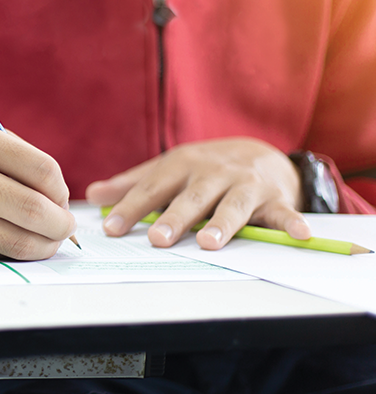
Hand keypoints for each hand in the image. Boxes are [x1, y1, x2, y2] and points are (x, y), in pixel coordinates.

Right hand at [0, 120, 75, 259]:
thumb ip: (12, 159)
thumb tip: (58, 201)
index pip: (44, 171)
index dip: (61, 192)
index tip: (59, 199)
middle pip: (35, 211)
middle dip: (60, 227)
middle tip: (63, 229)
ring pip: (17, 242)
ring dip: (42, 247)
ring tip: (44, 241)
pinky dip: (6, 251)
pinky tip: (2, 240)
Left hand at [85, 137, 308, 249]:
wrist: (257, 151)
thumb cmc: (202, 168)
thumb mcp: (167, 169)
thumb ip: (132, 184)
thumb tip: (93, 194)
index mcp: (181, 166)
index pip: (151, 189)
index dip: (130, 209)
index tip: (111, 228)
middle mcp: (212, 173)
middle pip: (191, 198)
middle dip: (174, 217)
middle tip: (158, 238)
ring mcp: (244, 184)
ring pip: (232, 205)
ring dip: (222, 223)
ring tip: (210, 241)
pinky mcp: (274, 198)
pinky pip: (284, 212)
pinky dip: (292, 223)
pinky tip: (300, 235)